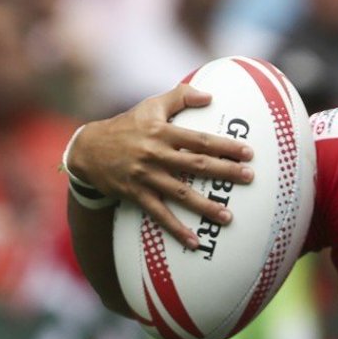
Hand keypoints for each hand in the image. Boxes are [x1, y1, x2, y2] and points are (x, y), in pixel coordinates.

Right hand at [67, 84, 254, 247]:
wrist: (88, 150)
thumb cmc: (126, 126)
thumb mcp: (150, 106)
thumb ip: (180, 97)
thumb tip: (210, 95)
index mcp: (161, 132)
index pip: (199, 139)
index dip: (224, 145)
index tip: (248, 152)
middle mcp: (155, 154)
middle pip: (195, 164)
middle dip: (224, 171)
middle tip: (248, 177)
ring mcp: (146, 176)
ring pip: (180, 193)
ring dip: (205, 206)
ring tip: (228, 217)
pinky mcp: (136, 195)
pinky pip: (159, 214)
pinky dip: (176, 229)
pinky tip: (194, 242)